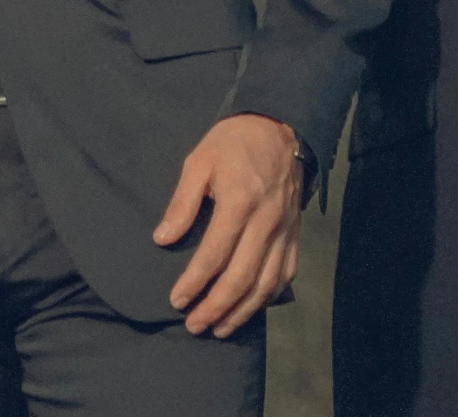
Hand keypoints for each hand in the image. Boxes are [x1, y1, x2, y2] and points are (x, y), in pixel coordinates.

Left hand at [152, 114, 303, 337]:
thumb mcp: (198, 161)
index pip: (215, 253)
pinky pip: (285, 273)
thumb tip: (162, 239)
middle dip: (216, 306)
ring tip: (220, 329)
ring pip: (265, 282)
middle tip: (194, 325)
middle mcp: (266, 221)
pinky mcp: (295, 234)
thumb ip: (182, 202)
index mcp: (240, 201)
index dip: (195, 281)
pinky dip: (268, 296)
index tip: (177, 300)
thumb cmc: (233, 142)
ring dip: (242, 311)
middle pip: (242, 276)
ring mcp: (284, 230)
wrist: (280, 127)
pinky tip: (250, 308)